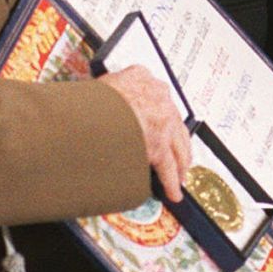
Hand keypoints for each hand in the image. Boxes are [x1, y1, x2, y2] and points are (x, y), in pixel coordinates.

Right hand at [103, 66, 191, 201]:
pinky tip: (173, 192)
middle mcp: (158, 97)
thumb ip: (116, 88)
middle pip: (175, 123)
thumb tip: (109, 97)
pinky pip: (168, 169)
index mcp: (143, 78)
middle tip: (178, 154)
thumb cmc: (92, 97)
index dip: (160, 112)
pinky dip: (171, 183)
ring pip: (178, 146)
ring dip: (179, 163)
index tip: (161, 121)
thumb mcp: (105, 82)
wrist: (93, 109)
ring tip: (179, 175)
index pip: (157, 94)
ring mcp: (162, 122)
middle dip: (177, 141)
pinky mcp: (159, 146)